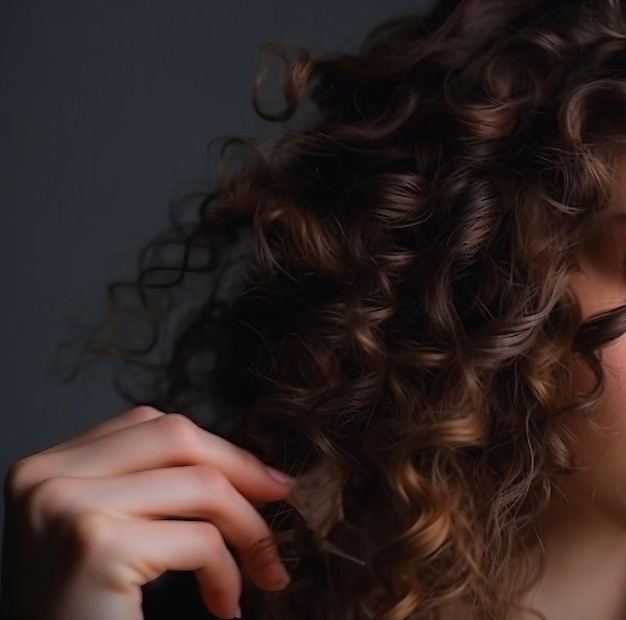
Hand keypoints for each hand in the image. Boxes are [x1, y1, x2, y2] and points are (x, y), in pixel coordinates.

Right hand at [3, 406, 294, 619]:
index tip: (256, 474)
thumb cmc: (91, 615)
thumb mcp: (108, 530)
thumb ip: (150, 484)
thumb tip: (241, 462)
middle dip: (241, 468)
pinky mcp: (99, 547)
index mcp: (47, 467)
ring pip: (201, 485)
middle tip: (280, 495)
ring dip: (248, 529)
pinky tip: (224, 604)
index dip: (212, 446)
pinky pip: (201, 540)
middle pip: (175, 438)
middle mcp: (46, 478)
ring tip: (262, 568)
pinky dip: (228, 573)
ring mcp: (69, 507)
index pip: (146, 423)